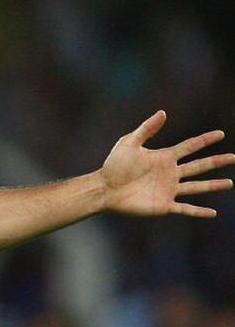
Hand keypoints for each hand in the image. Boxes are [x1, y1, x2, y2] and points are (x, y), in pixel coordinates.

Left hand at [100, 110, 234, 217]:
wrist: (104, 189)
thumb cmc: (113, 166)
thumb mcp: (129, 143)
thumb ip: (146, 129)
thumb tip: (163, 113)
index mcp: (164, 158)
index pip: (190, 147)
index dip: (205, 140)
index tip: (220, 134)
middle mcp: (170, 173)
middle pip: (199, 166)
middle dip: (216, 162)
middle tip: (234, 158)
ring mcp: (168, 190)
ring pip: (196, 187)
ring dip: (213, 185)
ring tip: (230, 183)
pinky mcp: (163, 205)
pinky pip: (185, 208)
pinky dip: (198, 211)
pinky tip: (212, 213)